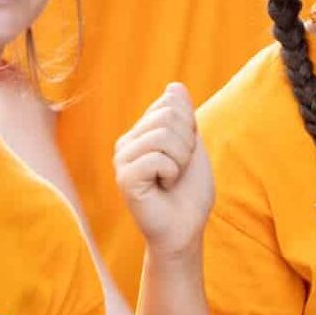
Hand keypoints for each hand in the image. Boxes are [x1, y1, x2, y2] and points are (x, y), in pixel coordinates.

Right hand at [114, 84, 214, 258]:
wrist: (185, 228)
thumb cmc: (189, 192)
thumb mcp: (193, 146)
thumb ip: (184, 116)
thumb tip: (174, 86)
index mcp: (142, 130)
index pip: (171, 102)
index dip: (190, 127)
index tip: (186, 153)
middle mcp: (127, 141)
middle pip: (168, 116)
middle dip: (187, 144)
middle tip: (179, 169)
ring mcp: (122, 159)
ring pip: (163, 136)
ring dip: (180, 160)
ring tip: (171, 178)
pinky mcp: (124, 178)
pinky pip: (157, 159)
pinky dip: (171, 173)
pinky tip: (162, 188)